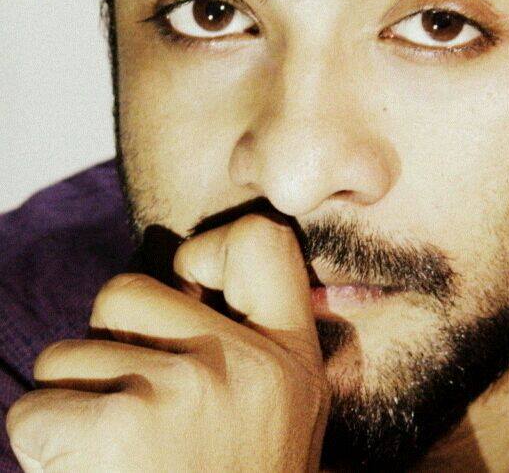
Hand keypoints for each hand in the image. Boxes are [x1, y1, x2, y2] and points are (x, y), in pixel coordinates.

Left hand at [6, 215, 328, 471]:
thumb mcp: (275, 412)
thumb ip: (242, 345)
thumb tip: (180, 281)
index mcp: (288, 359)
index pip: (261, 240)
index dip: (210, 250)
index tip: (191, 289)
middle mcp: (246, 363)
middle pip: (128, 289)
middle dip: (110, 340)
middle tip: (133, 400)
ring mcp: (188, 388)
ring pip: (72, 351)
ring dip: (75, 400)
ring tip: (116, 453)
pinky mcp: (122, 426)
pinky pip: (38, 405)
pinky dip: (43, 441)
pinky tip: (83, 472)